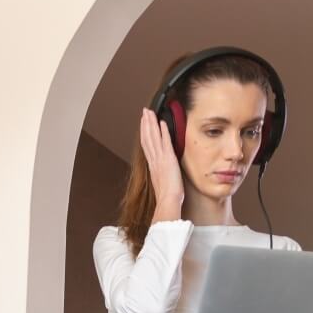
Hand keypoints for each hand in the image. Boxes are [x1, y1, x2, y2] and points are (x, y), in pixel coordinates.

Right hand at [139, 107, 184, 222]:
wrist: (168, 201)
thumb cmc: (167, 197)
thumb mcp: (162, 183)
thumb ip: (160, 175)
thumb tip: (161, 173)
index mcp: (152, 165)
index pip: (147, 145)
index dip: (144, 133)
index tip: (144, 123)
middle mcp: (154, 160)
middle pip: (147, 137)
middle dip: (145, 123)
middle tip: (144, 112)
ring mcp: (160, 158)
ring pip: (153, 137)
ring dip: (151, 123)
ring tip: (149, 112)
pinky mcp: (168, 159)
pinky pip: (165, 142)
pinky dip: (163, 131)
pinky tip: (162, 122)